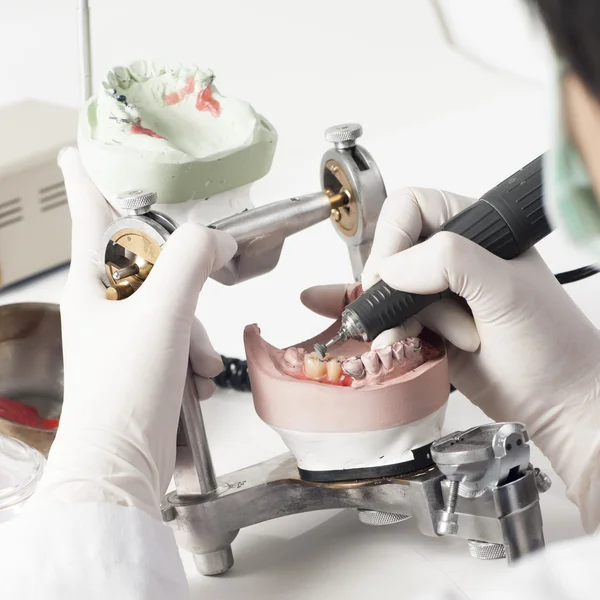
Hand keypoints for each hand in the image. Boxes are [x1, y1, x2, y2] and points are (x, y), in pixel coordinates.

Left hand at [29, 148, 236, 519]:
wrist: (123, 465)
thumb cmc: (124, 395)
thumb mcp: (162, 314)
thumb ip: (191, 261)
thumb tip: (217, 239)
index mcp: (91, 281)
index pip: (90, 213)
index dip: (88, 177)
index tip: (81, 150)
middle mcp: (104, 302)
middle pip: (153, 261)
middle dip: (188, 284)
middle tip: (206, 291)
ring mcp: (124, 332)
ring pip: (177, 303)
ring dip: (199, 333)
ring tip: (198, 366)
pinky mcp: (145, 359)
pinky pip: (183, 336)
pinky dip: (197, 355)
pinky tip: (197, 379)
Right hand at [302, 187, 599, 532]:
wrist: (556, 403)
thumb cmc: (551, 346)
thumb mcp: (507, 292)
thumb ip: (454, 263)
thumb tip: (394, 266)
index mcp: (474, 230)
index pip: (410, 209)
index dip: (393, 240)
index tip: (392, 277)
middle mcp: (451, 257)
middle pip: (389, 251)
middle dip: (389, 288)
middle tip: (400, 314)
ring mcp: (436, 293)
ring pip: (382, 289)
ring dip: (387, 317)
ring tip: (410, 340)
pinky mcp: (425, 325)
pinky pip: (385, 316)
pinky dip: (366, 320)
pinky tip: (337, 311)